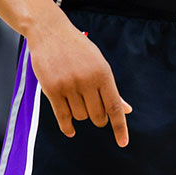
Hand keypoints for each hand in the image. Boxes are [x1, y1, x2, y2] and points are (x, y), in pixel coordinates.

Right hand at [25, 13, 132, 146]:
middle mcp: (87, 80)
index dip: (120, 127)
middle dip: (98, 118)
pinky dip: (67, 127)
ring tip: (76, 98)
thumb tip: (126, 110)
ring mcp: (68, 85)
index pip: (114, 106)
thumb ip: (111, 89)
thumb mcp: (99, 63)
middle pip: (97, 116)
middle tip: (94, 110)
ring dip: (80, 114)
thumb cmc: (78, 48)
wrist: (50, 31)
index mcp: (103, 72)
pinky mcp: (51, 89)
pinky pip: (62, 116)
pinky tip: (70, 130)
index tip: (123, 143)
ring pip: (80, 116)